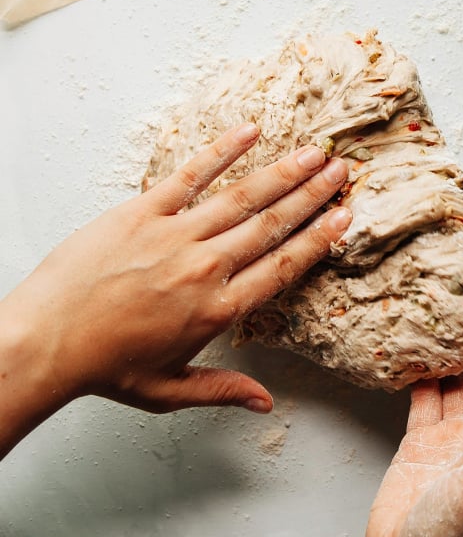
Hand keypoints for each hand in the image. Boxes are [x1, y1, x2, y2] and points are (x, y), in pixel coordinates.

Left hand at [0, 124, 350, 457]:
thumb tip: (266, 404)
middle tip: (341, 173)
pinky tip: (248, 132)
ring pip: (243, 197)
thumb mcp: (169, 390)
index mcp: (219, 310)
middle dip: (313, 196)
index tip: (343, 218)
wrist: (45, 340)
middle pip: (273, 225)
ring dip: (284, 173)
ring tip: (314, 154)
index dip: (319, 239)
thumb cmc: (104, 366)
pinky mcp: (142, 212)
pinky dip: (221, 151)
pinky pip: (190, 175)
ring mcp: (175, 235)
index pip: (284, 266)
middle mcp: (206, 268)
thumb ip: (223, 390)